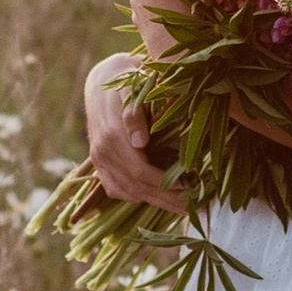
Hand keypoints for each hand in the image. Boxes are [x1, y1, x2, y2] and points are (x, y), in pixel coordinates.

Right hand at [84, 51, 187, 214]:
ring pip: (127, 192)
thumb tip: (140, 142)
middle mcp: (102, 153)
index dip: (164, 184)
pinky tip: (155, 200)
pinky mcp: (99, 165)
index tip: (189, 188)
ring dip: (154, 203)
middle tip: (193, 208)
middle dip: (166, 199)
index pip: (140, 171)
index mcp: (112, 136)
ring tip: (180, 208)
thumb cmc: (125, 82)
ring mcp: (99, 161)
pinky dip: (135, 197)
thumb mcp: (132, 88)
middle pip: (136, 187)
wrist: (101, 83)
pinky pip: (115, 189)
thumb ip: (134, 114)